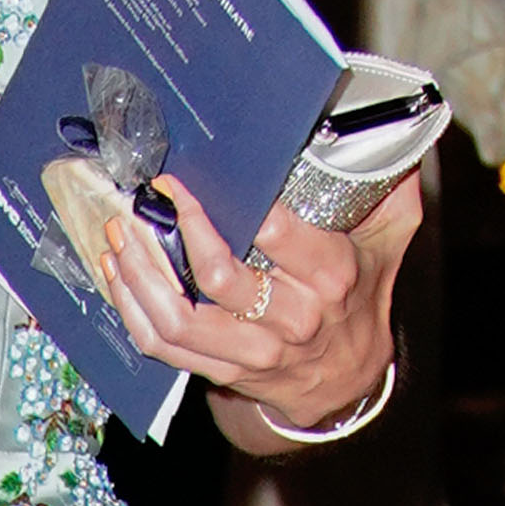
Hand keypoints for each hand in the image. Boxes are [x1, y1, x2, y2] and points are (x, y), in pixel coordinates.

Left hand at [101, 174, 416, 436]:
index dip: (220, 208)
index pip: (273, 233)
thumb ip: (389, 184)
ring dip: (138, 274)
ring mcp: (254, 350)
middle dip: (168, 234)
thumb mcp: (389, 237)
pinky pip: (163, 346)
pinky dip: (130, 309)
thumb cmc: (362, 292)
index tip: (178, 182)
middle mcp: (293, 317)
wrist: (351, 377)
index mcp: (331, 274)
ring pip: (180, 317)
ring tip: (118, 233)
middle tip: (137, 202)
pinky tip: (115, 274)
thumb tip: (386, 127)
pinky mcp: (223, 371)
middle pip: (217, 277)